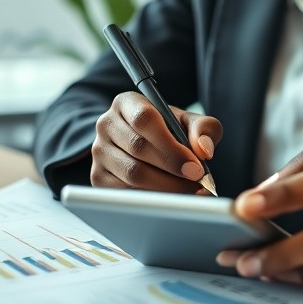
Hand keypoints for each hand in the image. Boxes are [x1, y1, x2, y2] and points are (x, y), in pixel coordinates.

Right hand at [89, 91, 221, 193]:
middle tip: (198, 182)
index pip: (144, 119)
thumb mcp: (189, 122)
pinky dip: (152, 200)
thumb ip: (203, 129)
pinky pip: (125, 193)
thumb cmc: (170, 131)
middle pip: (138, 148)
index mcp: (127, 103)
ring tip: (190, 192)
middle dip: (173, 169)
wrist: (147, 145)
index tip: (196, 166)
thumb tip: (203, 150)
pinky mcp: (98, 177)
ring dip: (166, 188)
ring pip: (132, 174)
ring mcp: (99, 152)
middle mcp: (106, 124)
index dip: (171, 145)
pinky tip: (172, 199)